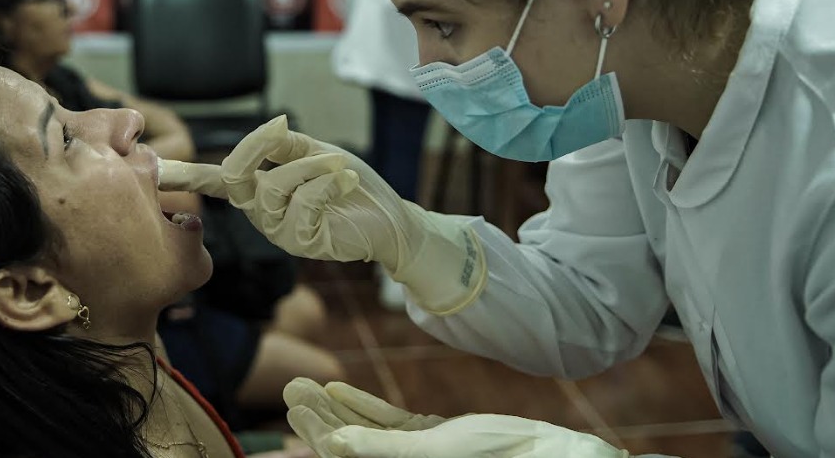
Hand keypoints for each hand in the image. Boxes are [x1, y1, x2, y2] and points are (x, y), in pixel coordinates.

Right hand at [159, 116, 485, 313]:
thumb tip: (270, 127)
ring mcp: (279, 231)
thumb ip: (287, 146)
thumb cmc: (350, 186)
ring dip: (312, 167)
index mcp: (259, 189)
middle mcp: (261, 212)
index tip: (155, 167)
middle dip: (255, 147)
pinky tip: (346, 181)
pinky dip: (328, 184)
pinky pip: (304, 204)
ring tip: (339, 165)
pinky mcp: (303, 244)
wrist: (389, 219)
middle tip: (284, 128)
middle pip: (234, 178)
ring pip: (276, 186)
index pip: (217, 180)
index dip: (186, 174)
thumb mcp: (315, 154)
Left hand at [284, 378, 628, 457]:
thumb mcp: (435, 448)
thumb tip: (335, 446)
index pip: (346, 456)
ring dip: (335, 407)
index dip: (317, 431)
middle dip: (318, 416)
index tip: (292, 406)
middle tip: (289, 388)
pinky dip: (363, 406)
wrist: (545, 452)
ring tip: (305, 384)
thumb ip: (385, 448)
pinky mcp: (432, 435)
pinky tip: (338, 389)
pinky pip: (389, 422)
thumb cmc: (497, 455)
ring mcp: (418, 451)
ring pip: (364, 429)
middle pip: (349, 442)